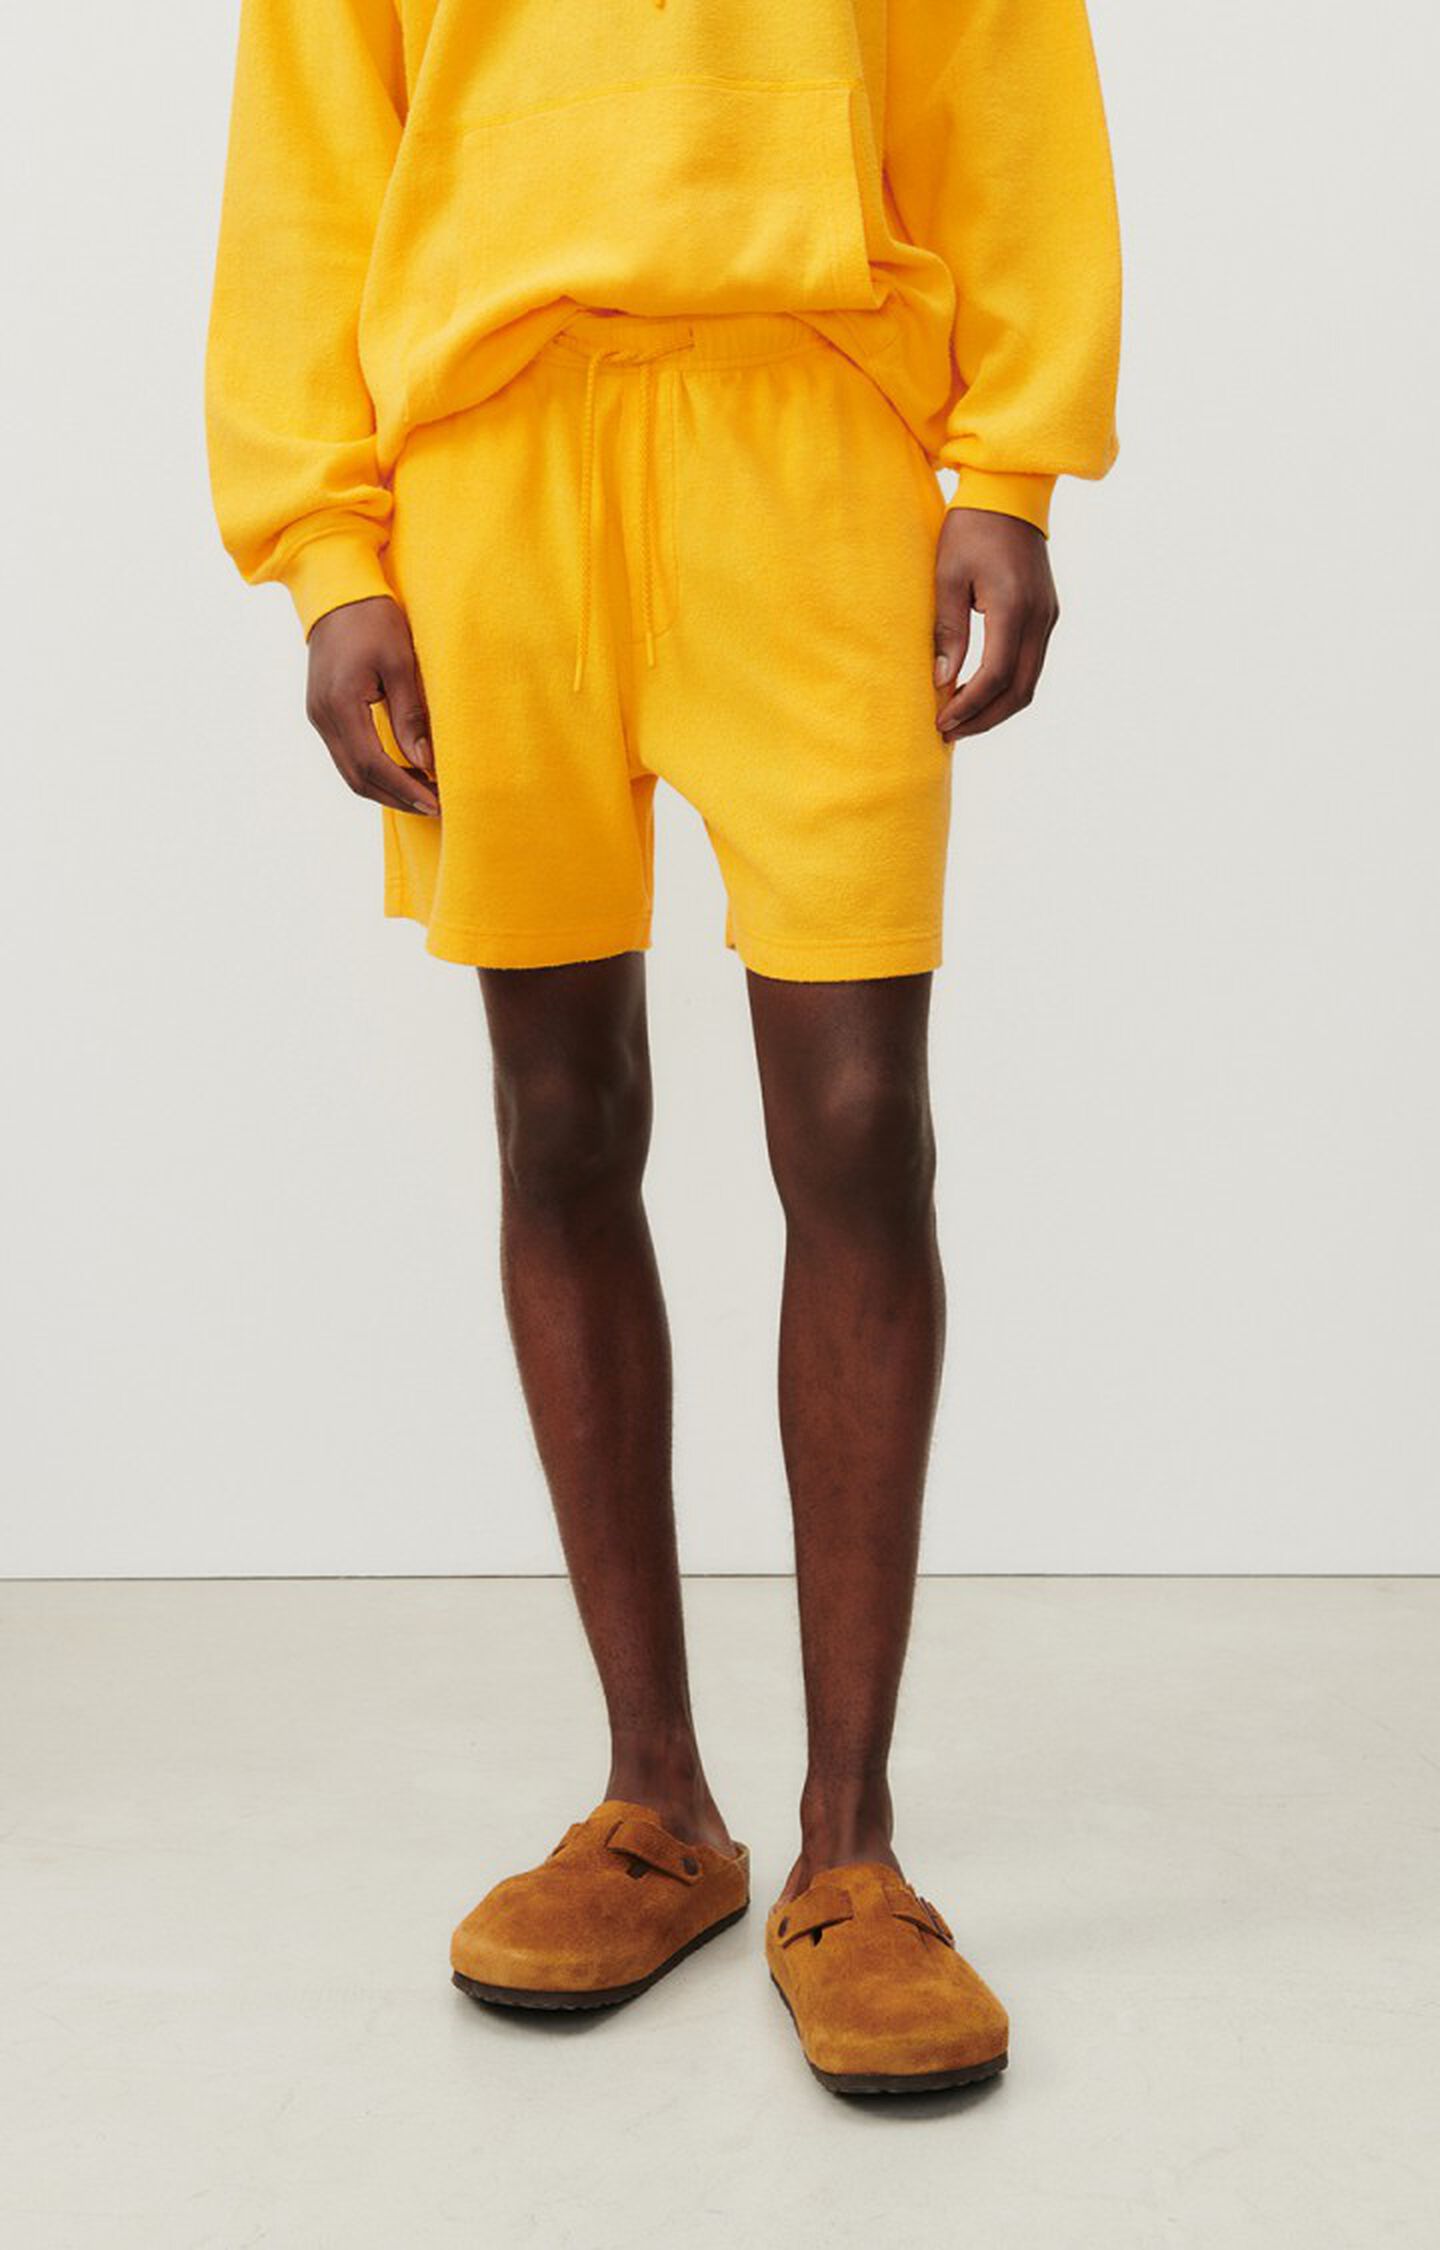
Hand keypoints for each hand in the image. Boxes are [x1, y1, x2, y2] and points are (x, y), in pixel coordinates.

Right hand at [305, 596, 439, 816]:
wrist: (336, 590)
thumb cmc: (372, 618)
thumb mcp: (399, 662)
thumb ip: (410, 715)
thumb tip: (425, 763)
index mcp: (340, 704)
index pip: (373, 765)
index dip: (406, 789)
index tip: (437, 802)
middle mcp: (322, 716)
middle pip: (358, 778)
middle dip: (397, 798)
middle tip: (435, 806)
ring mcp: (318, 715)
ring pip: (350, 771)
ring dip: (386, 788)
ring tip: (423, 793)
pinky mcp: (323, 711)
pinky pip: (347, 755)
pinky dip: (374, 771)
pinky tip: (403, 772)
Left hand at [932, 509, 1059, 740]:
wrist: (1010, 491)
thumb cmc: (971, 528)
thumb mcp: (948, 576)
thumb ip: (948, 630)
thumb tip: (943, 680)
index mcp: (1014, 606)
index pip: (996, 675)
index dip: (969, 705)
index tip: (942, 721)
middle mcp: (1040, 617)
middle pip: (1019, 690)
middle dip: (984, 719)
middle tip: (949, 731)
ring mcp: (1048, 617)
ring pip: (1029, 683)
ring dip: (995, 707)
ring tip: (960, 719)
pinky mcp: (1046, 615)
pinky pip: (1030, 665)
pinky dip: (1006, 687)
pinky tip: (977, 692)